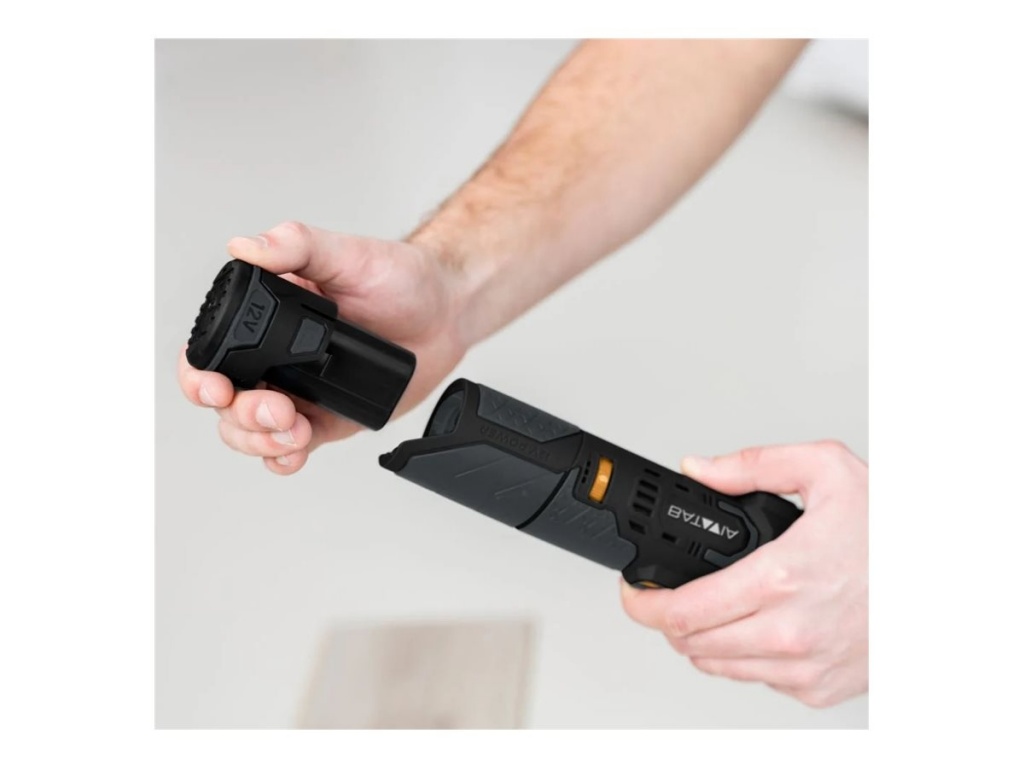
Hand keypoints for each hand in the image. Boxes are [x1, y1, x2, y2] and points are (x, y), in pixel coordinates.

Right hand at [178, 221, 467, 473]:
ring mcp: (298, 390)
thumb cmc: (398, 277)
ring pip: (250, 431)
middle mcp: (273, 355)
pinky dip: (284, 458)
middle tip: (276, 410)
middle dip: (240, 416)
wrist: (445, 312)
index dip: (199, 375)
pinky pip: (291, 448)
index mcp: (266, 314)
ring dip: (260, 440)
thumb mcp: (346, 253)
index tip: (217, 388)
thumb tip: (244, 245)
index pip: (211, 350)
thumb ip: (295, 245)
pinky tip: (295, 451)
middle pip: (225, 402)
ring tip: (294, 430)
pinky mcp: (326, 418)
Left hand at [620, 441, 867, 707]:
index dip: (642, 603)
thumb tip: (699, 468)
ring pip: (716, 666)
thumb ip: (753, 464)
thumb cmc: (892, 532)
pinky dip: (741, 656)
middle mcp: (789, 632)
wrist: (942, 582)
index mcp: (781, 579)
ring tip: (710, 607)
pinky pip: (756, 680)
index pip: (682, 611)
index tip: (633, 592)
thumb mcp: (826, 469)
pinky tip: (754, 625)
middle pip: (689, 643)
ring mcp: (804, 667)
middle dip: (667, 618)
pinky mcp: (818, 689)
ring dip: (699, 639)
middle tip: (666, 595)